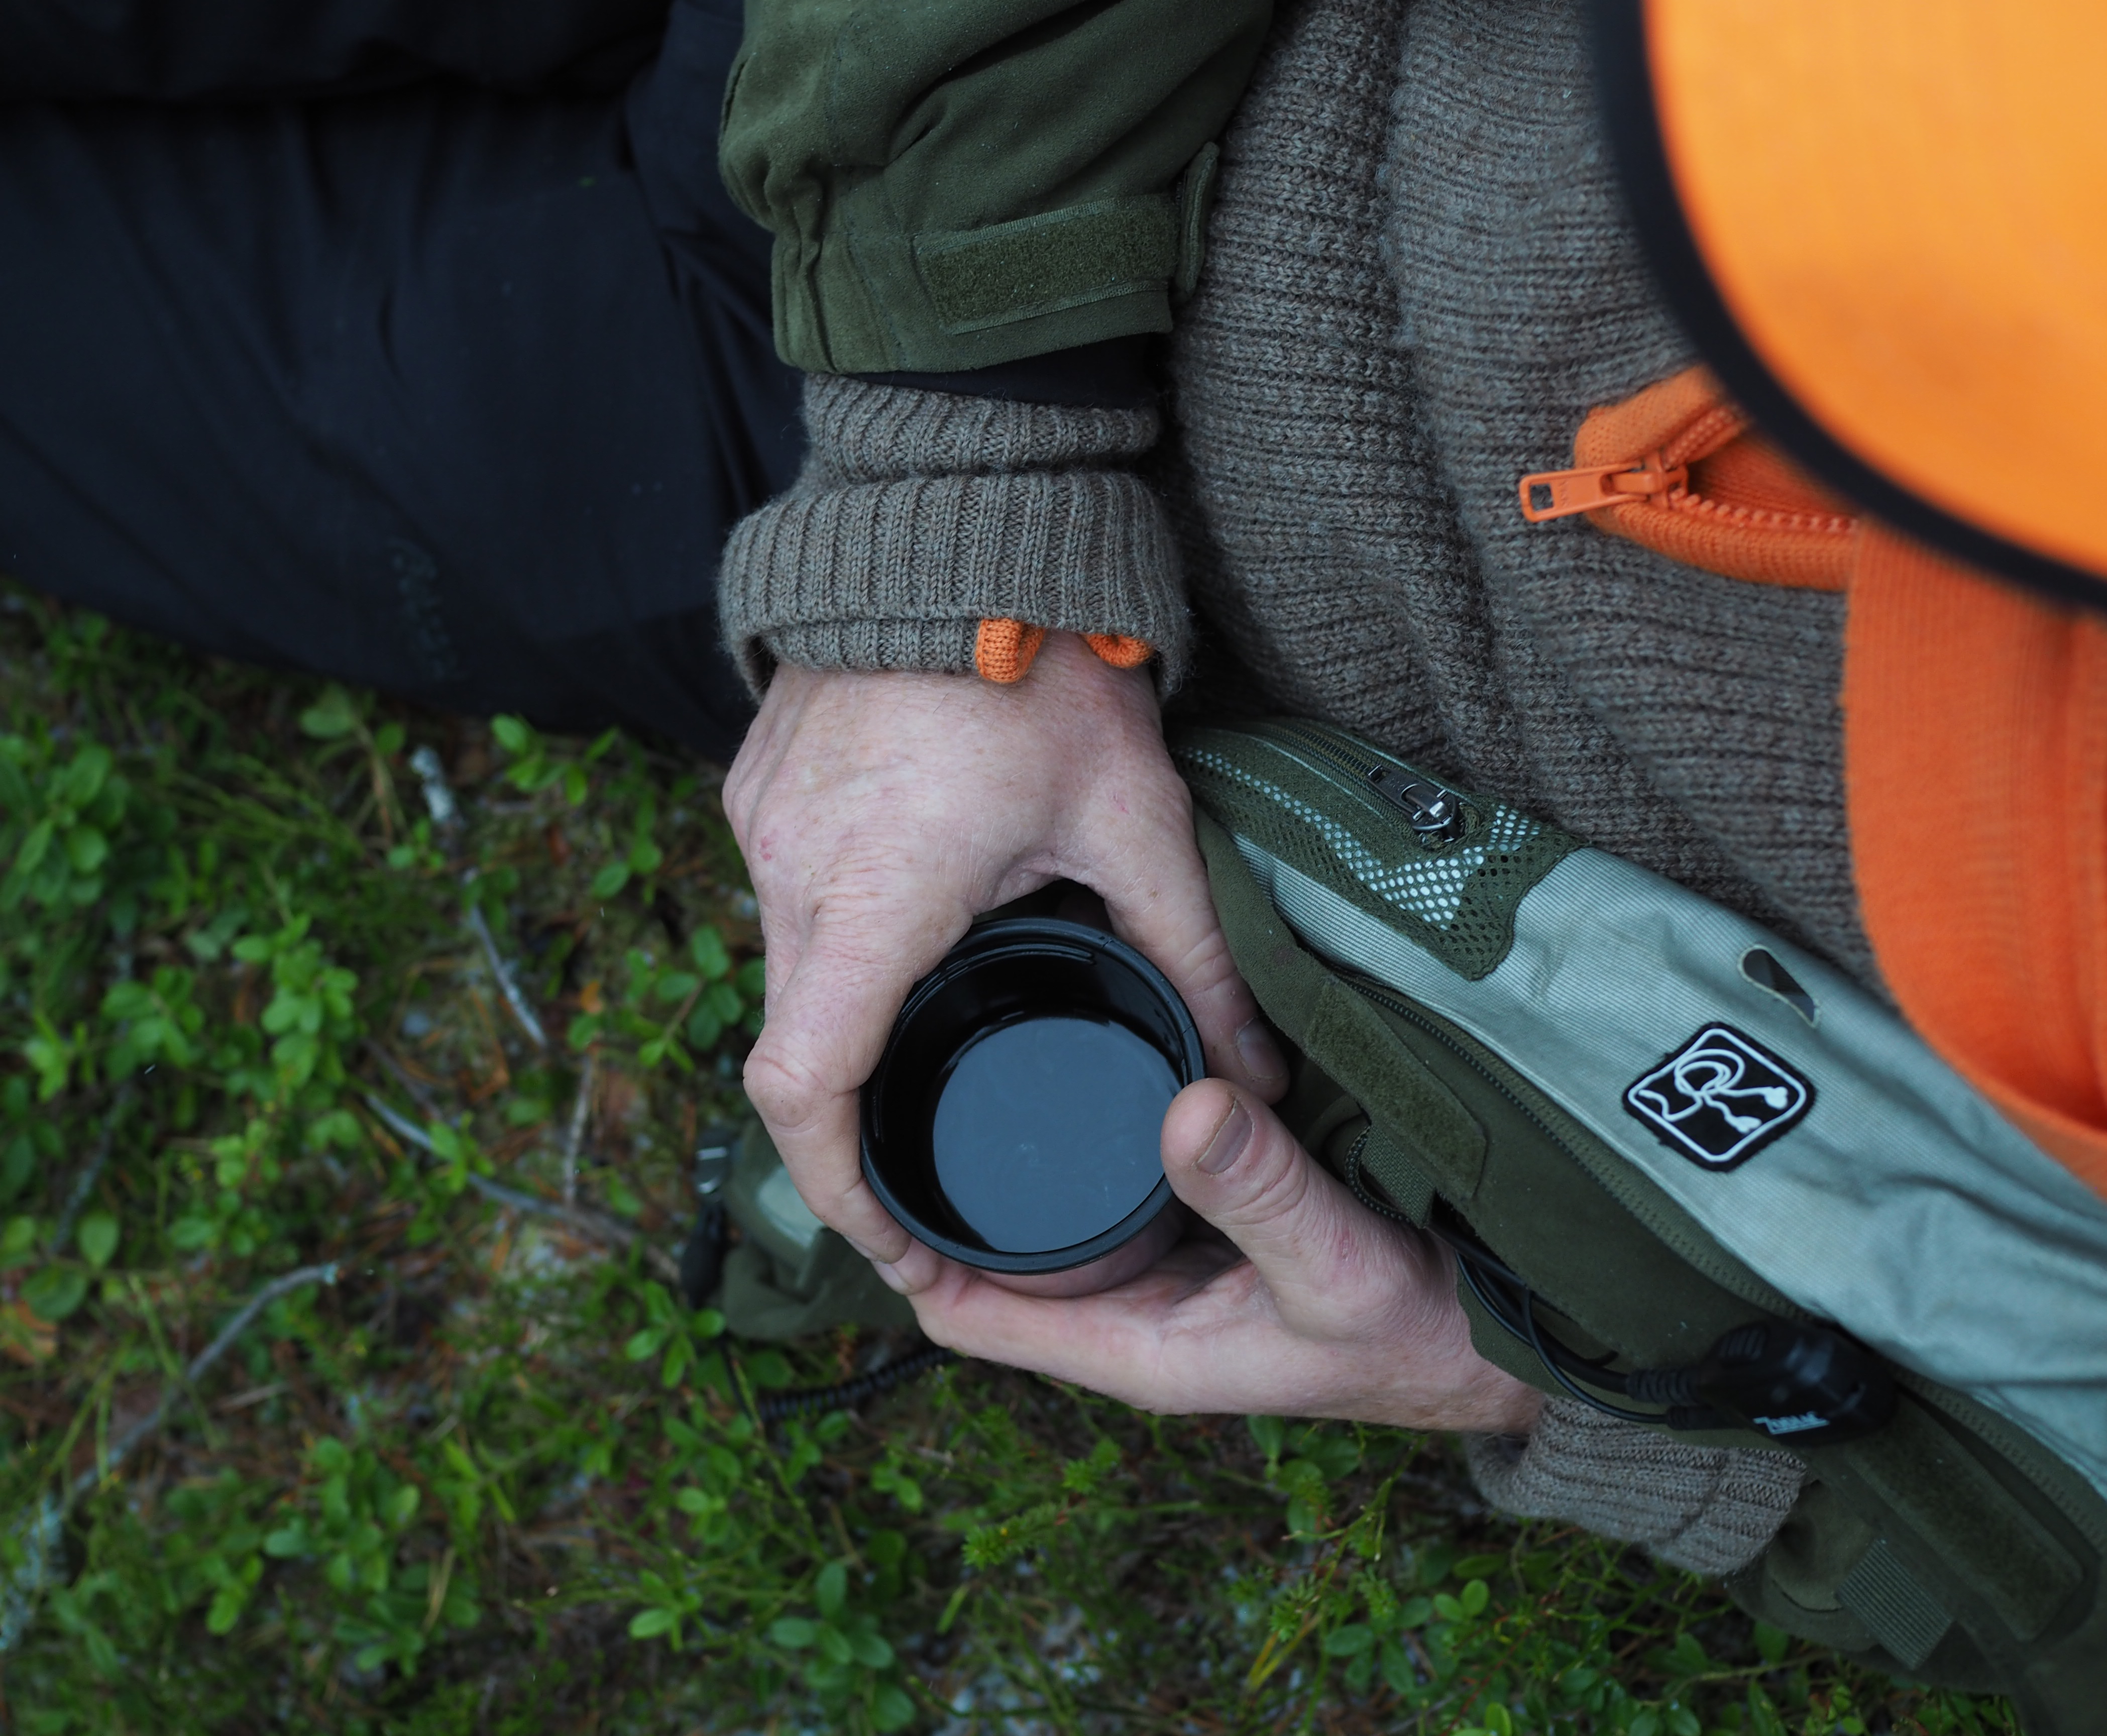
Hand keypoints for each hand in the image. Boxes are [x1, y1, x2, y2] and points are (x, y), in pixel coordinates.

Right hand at [723, 632, 1287, 1262]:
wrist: (963, 519)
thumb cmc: (1044, 664)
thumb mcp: (1136, 821)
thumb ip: (1196, 958)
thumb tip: (1256, 1073)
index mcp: (872, 897)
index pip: (803, 1090)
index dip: (839, 1190)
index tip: (897, 1237)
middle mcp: (790, 870)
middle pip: (794, 1046)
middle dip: (856, 1124)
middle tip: (937, 1172)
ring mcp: (762, 824)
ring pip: (787, 974)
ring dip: (850, 1026)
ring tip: (933, 1054)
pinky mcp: (760, 787)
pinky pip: (786, 903)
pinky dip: (836, 949)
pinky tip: (908, 946)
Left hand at [872, 1078, 1545, 1433]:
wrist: (1500, 1333)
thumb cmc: (1419, 1331)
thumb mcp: (1338, 1265)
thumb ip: (1265, 1190)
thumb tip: (1190, 1107)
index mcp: (1133, 1346)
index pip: (969, 1312)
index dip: (905, 1247)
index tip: (864, 1152)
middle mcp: (1135, 1307)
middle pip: (999, 1247)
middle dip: (950, 1175)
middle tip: (904, 1053)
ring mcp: (1169, 1263)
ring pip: (1058, 1204)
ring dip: (1020, 1144)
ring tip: (967, 1029)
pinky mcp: (1208, 1221)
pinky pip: (1122, 1174)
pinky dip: (1093, 1127)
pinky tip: (1083, 1043)